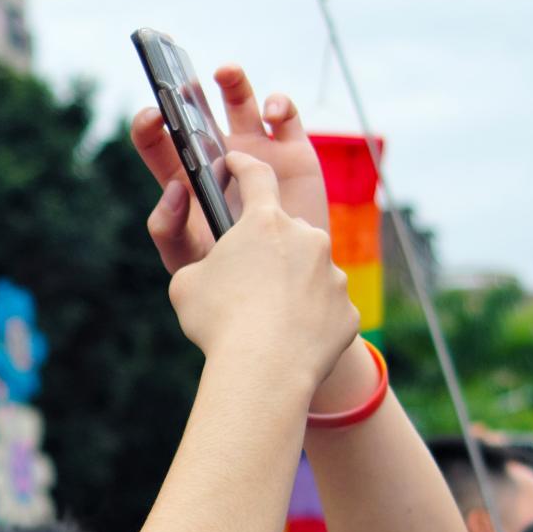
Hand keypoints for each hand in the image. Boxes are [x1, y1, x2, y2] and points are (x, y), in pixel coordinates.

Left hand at [131, 66, 329, 272]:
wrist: (281, 287)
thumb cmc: (225, 279)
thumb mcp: (186, 259)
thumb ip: (167, 229)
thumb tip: (174, 187)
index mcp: (186, 180)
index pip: (158, 144)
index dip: (150, 125)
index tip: (153, 115)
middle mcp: (217, 158)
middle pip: (198, 112)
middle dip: (188, 91)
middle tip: (182, 80)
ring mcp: (255, 151)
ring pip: (241, 102)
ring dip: (233, 81)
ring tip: (224, 72)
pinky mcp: (292, 153)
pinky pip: (285, 117)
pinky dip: (279, 105)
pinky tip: (270, 113)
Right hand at [159, 153, 360, 389]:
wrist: (264, 369)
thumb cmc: (219, 321)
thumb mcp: (186, 284)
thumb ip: (204, 265)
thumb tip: (215, 272)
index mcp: (264, 222)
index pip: (257, 176)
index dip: (244, 166)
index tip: (237, 162)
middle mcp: (306, 237)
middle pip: (286, 232)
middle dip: (269, 249)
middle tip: (247, 280)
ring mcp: (332, 273)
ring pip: (310, 271)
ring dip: (291, 285)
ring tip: (266, 319)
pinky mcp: (346, 309)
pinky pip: (325, 308)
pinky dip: (309, 319)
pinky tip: (287, 340)